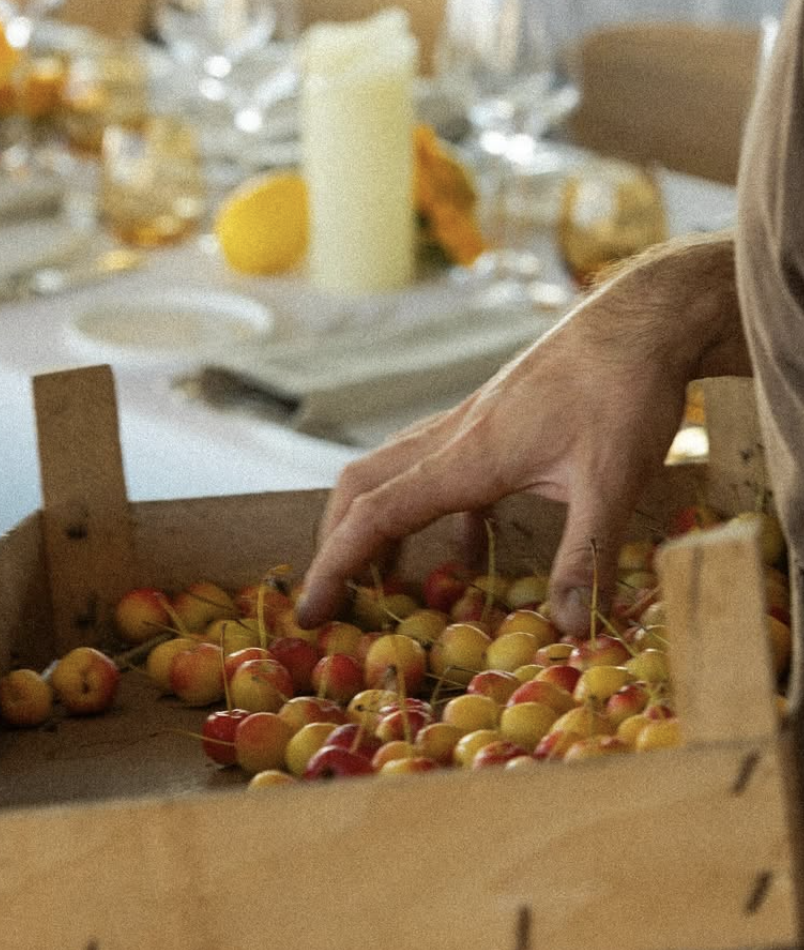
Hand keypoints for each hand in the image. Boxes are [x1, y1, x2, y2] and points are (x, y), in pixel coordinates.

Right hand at [297, 234, 745, 635]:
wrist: (641, 320)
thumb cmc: (625, 392)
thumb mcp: (613, 483)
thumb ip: (585, 556)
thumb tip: (566, 629)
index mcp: (469, 456)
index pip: (376, 513)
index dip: (336, 564)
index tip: (308, 610)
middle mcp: (454, 436)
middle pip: (362, 485)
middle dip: (336, 542)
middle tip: (334, 597)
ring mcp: (472, 423)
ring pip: (394, 471)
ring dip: (376, 523)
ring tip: (384, 579)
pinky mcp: (495, 419)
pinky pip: (439, 468)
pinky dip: (432, 513)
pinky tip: (466, 549)